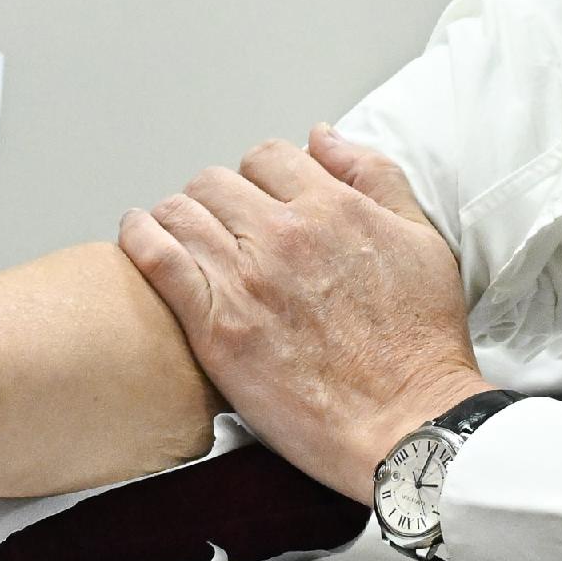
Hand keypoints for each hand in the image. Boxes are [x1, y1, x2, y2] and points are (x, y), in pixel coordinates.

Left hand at [117, 126, 493, 499]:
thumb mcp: (423, 240)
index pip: (268, 157)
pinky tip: (138, 234)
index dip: (261, 174)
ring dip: (178, 217)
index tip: (260, 196)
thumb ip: (374, 176)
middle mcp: (283, 235)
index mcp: (332, 208)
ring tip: (178, 232)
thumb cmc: (420, 344)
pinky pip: (157, 259)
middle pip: (218, 182)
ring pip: (181, 212)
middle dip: (218, 197)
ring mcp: (244, 279)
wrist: (408, 422)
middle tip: (222, 225)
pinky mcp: (215, 326)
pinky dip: (139, 237)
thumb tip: (324, 138)